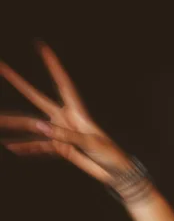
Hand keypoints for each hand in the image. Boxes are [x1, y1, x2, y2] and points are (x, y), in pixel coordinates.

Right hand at [0, 43, 135, 186]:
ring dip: (14, 125)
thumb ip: (66, 135)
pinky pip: (38, 146)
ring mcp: (60, 132)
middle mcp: (64, 119)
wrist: (115, 173)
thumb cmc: (110, 154)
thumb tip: (39, 126)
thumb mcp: (91, 143)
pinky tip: (12, 148)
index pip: (63, 84)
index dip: (53, 66)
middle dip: (19, 82)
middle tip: (2, 66)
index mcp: (77, 112)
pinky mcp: (59, 147)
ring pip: (32, 125)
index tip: (43, 47)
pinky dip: (26, 148)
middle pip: (37, 97)